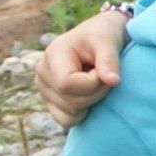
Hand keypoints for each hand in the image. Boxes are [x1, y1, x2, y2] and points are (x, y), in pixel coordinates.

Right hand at [37, 8, 131, 125]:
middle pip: (70, 102)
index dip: (92, 84)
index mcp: (52, 55)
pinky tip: (90, 96)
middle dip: (96, 93)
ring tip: (96, 82)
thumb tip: (113, 81)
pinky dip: (83, 114)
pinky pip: (66, 120)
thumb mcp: (108, 41)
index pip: (67, 84)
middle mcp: (43, 74)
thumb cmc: (104, 35)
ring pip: (70, 114)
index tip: (103, 71)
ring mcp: (44, 90)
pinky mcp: (51, 102)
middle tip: (105, 76)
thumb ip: (109, 60)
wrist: (100, 38)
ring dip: (92, 103)